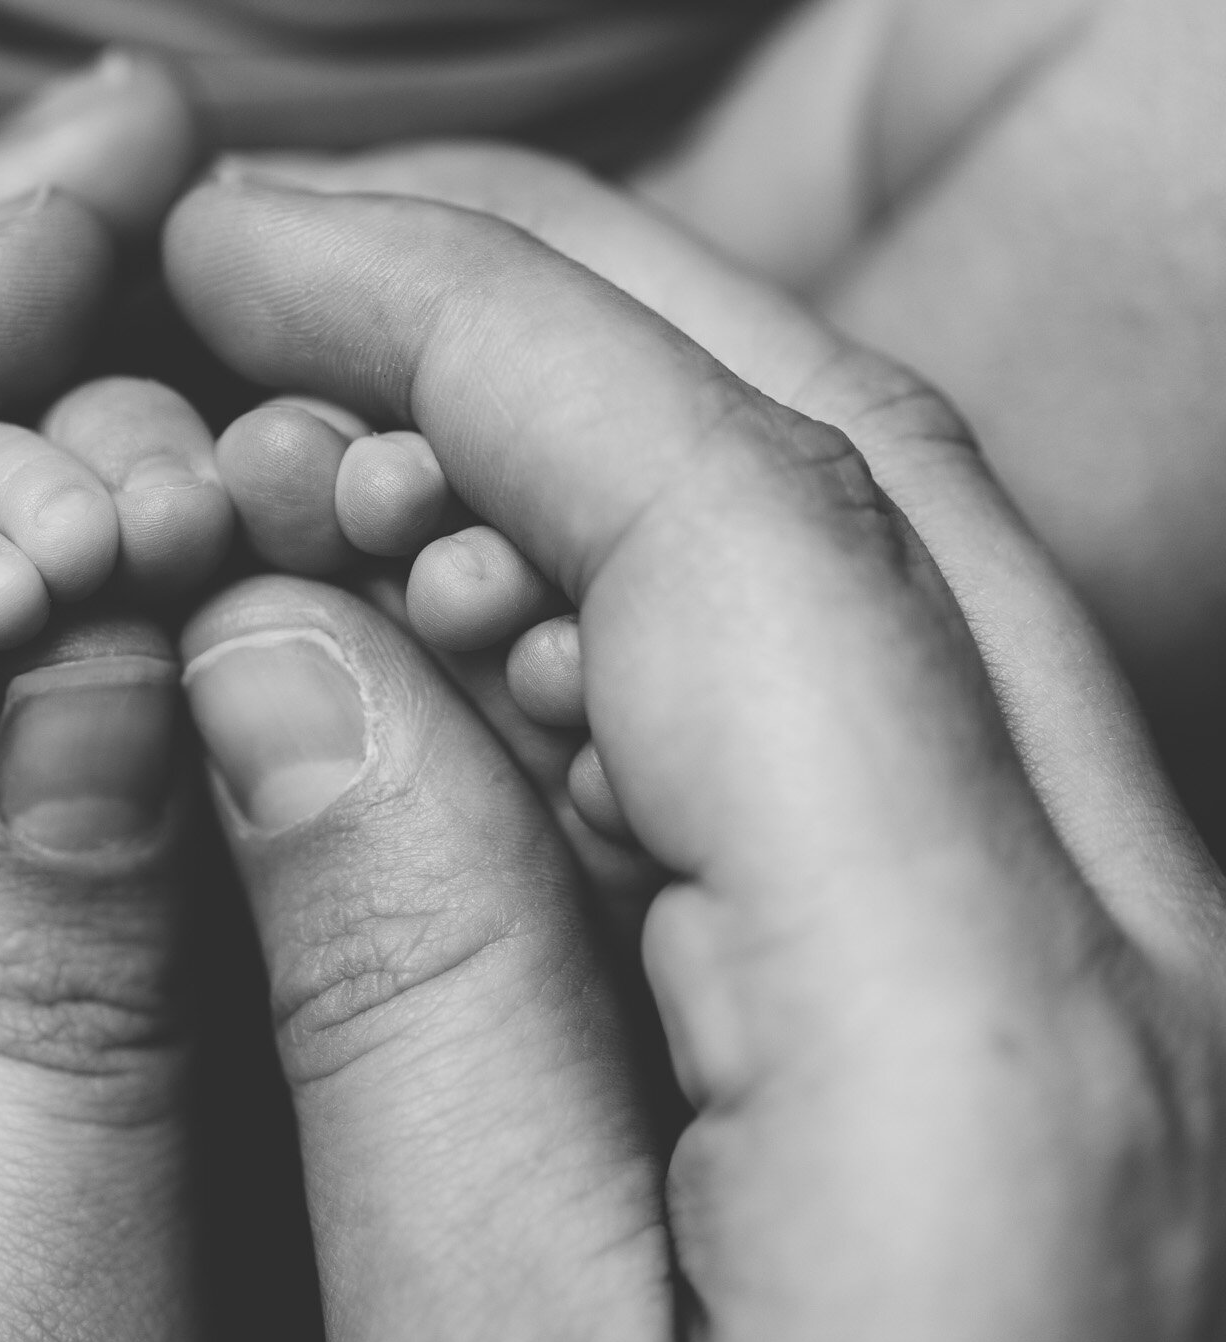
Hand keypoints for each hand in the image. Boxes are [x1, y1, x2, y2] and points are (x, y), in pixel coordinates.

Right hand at [159, 153, 1225, 1341]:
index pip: (726, 512)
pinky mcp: (1075, 1055)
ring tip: (343, 466)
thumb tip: (281, 660)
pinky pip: (882, 736)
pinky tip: (496, 651)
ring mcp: (1137, 1007)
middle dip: (537, 311)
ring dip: (593, 459)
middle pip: (841, 468)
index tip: (235, 247)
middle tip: (285, 276)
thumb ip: (406, 1003)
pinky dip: (665, 624)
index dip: (454, 322)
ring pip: (872, 577)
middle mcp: (1132, 986)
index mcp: (985, 1065)